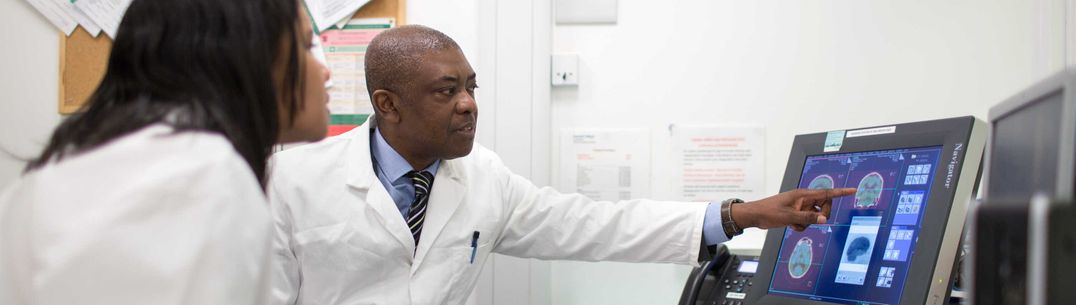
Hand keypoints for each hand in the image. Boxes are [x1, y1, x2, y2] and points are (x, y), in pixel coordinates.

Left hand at [730, 188, 855, 231]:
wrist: (755, 215)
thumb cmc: (770, 212)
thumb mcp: (790, 217)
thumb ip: (808, 218)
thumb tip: (824, 219)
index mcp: (803, 195)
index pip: (826, 193)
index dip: (840, 192)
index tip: (853, 190)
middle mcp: (803, 199)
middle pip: (823, 206)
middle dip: (820, 215)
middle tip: (810, 220)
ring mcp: (799, 206)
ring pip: (814, 216)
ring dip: (808, 223)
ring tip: (794, 223)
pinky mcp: (795, 213)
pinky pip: (806, 221)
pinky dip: (801, 225)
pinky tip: (791, 225)